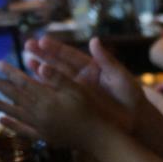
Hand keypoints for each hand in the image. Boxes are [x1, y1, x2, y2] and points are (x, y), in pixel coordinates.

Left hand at [0, 60, 102, 146]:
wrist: (98, 137)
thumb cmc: (91, 111)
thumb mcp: (78, 90)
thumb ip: (58, 78)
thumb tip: (41, 65)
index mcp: (47, 100)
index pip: (24, 83)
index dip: (10, 73)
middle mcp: (39, 114)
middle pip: (15, 96)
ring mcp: (40, 126)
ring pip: (14, 112)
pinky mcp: (44, 136)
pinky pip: (24, 130)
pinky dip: (12, 125)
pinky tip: (1, 120)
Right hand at [22, 36, 147, 132]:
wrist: (135, 121)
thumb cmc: (131, 98)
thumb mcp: (121, 78)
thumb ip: (107, 61)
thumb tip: (94, 40)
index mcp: (92, 68)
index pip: (71, 55)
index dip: (57, 49)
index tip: (42, 40)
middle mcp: (82, 78)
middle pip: (59, 64)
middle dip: (43, 55)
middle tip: (28, 46)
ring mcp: (77, 92)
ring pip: (56, 79)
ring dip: (41, 71)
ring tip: (27, 62)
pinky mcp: (76, 105)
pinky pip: (58, 97)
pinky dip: (47, 91)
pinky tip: (33, 86)